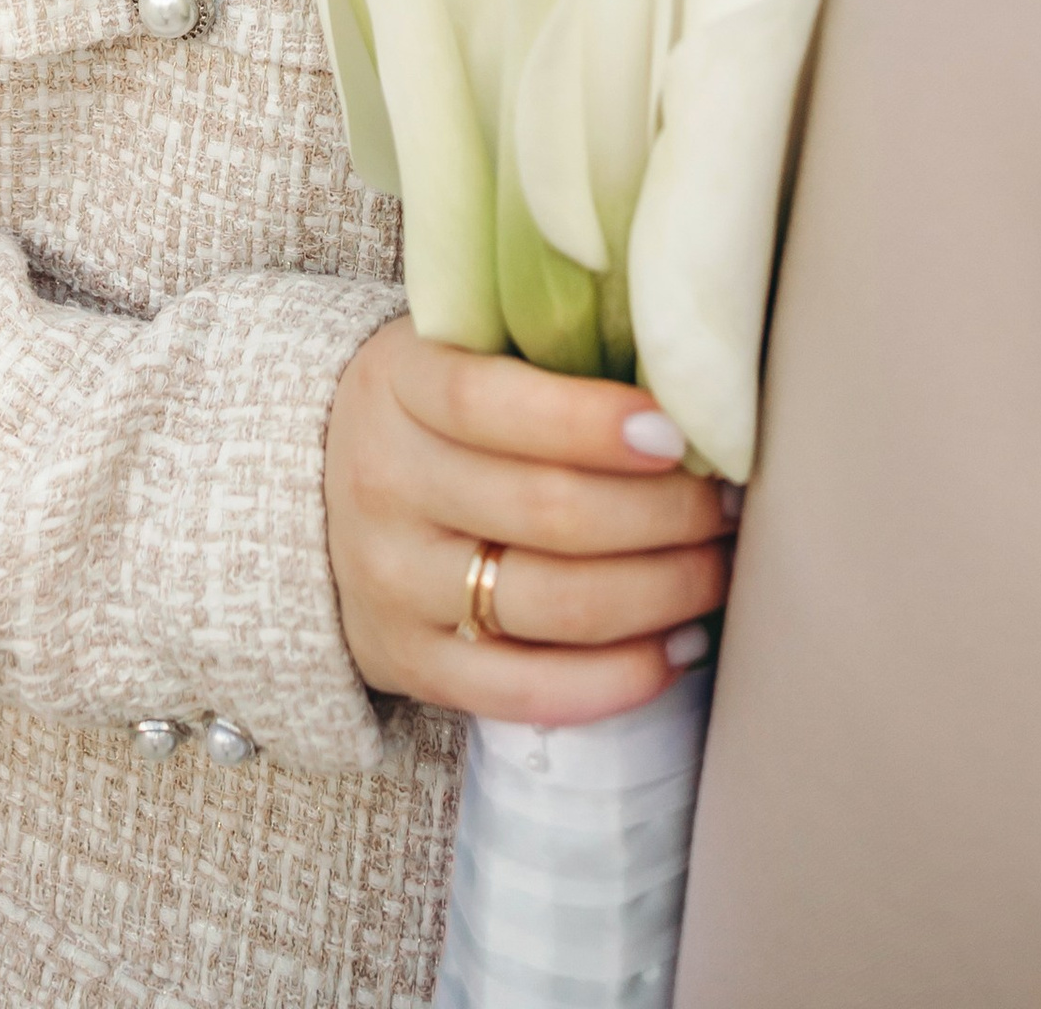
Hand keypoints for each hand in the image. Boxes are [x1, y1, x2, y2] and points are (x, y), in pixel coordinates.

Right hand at [324, 318, 732, 724]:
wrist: (310, 490)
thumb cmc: (433, 408)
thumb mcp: (458, 350)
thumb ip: (546, 355)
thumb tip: (685, 379)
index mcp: (398, 385)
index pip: (489, 404)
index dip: (590, 422)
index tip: (675, 432)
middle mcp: (385, 485)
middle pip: (546, 511)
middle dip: (664, 513)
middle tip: (730, 503)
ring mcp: (390, 584)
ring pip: (550, 604)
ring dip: (662, 591)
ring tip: (719, 570)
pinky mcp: (408, 664)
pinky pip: (524, 690)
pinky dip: (617, 678)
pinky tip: (677, 648)